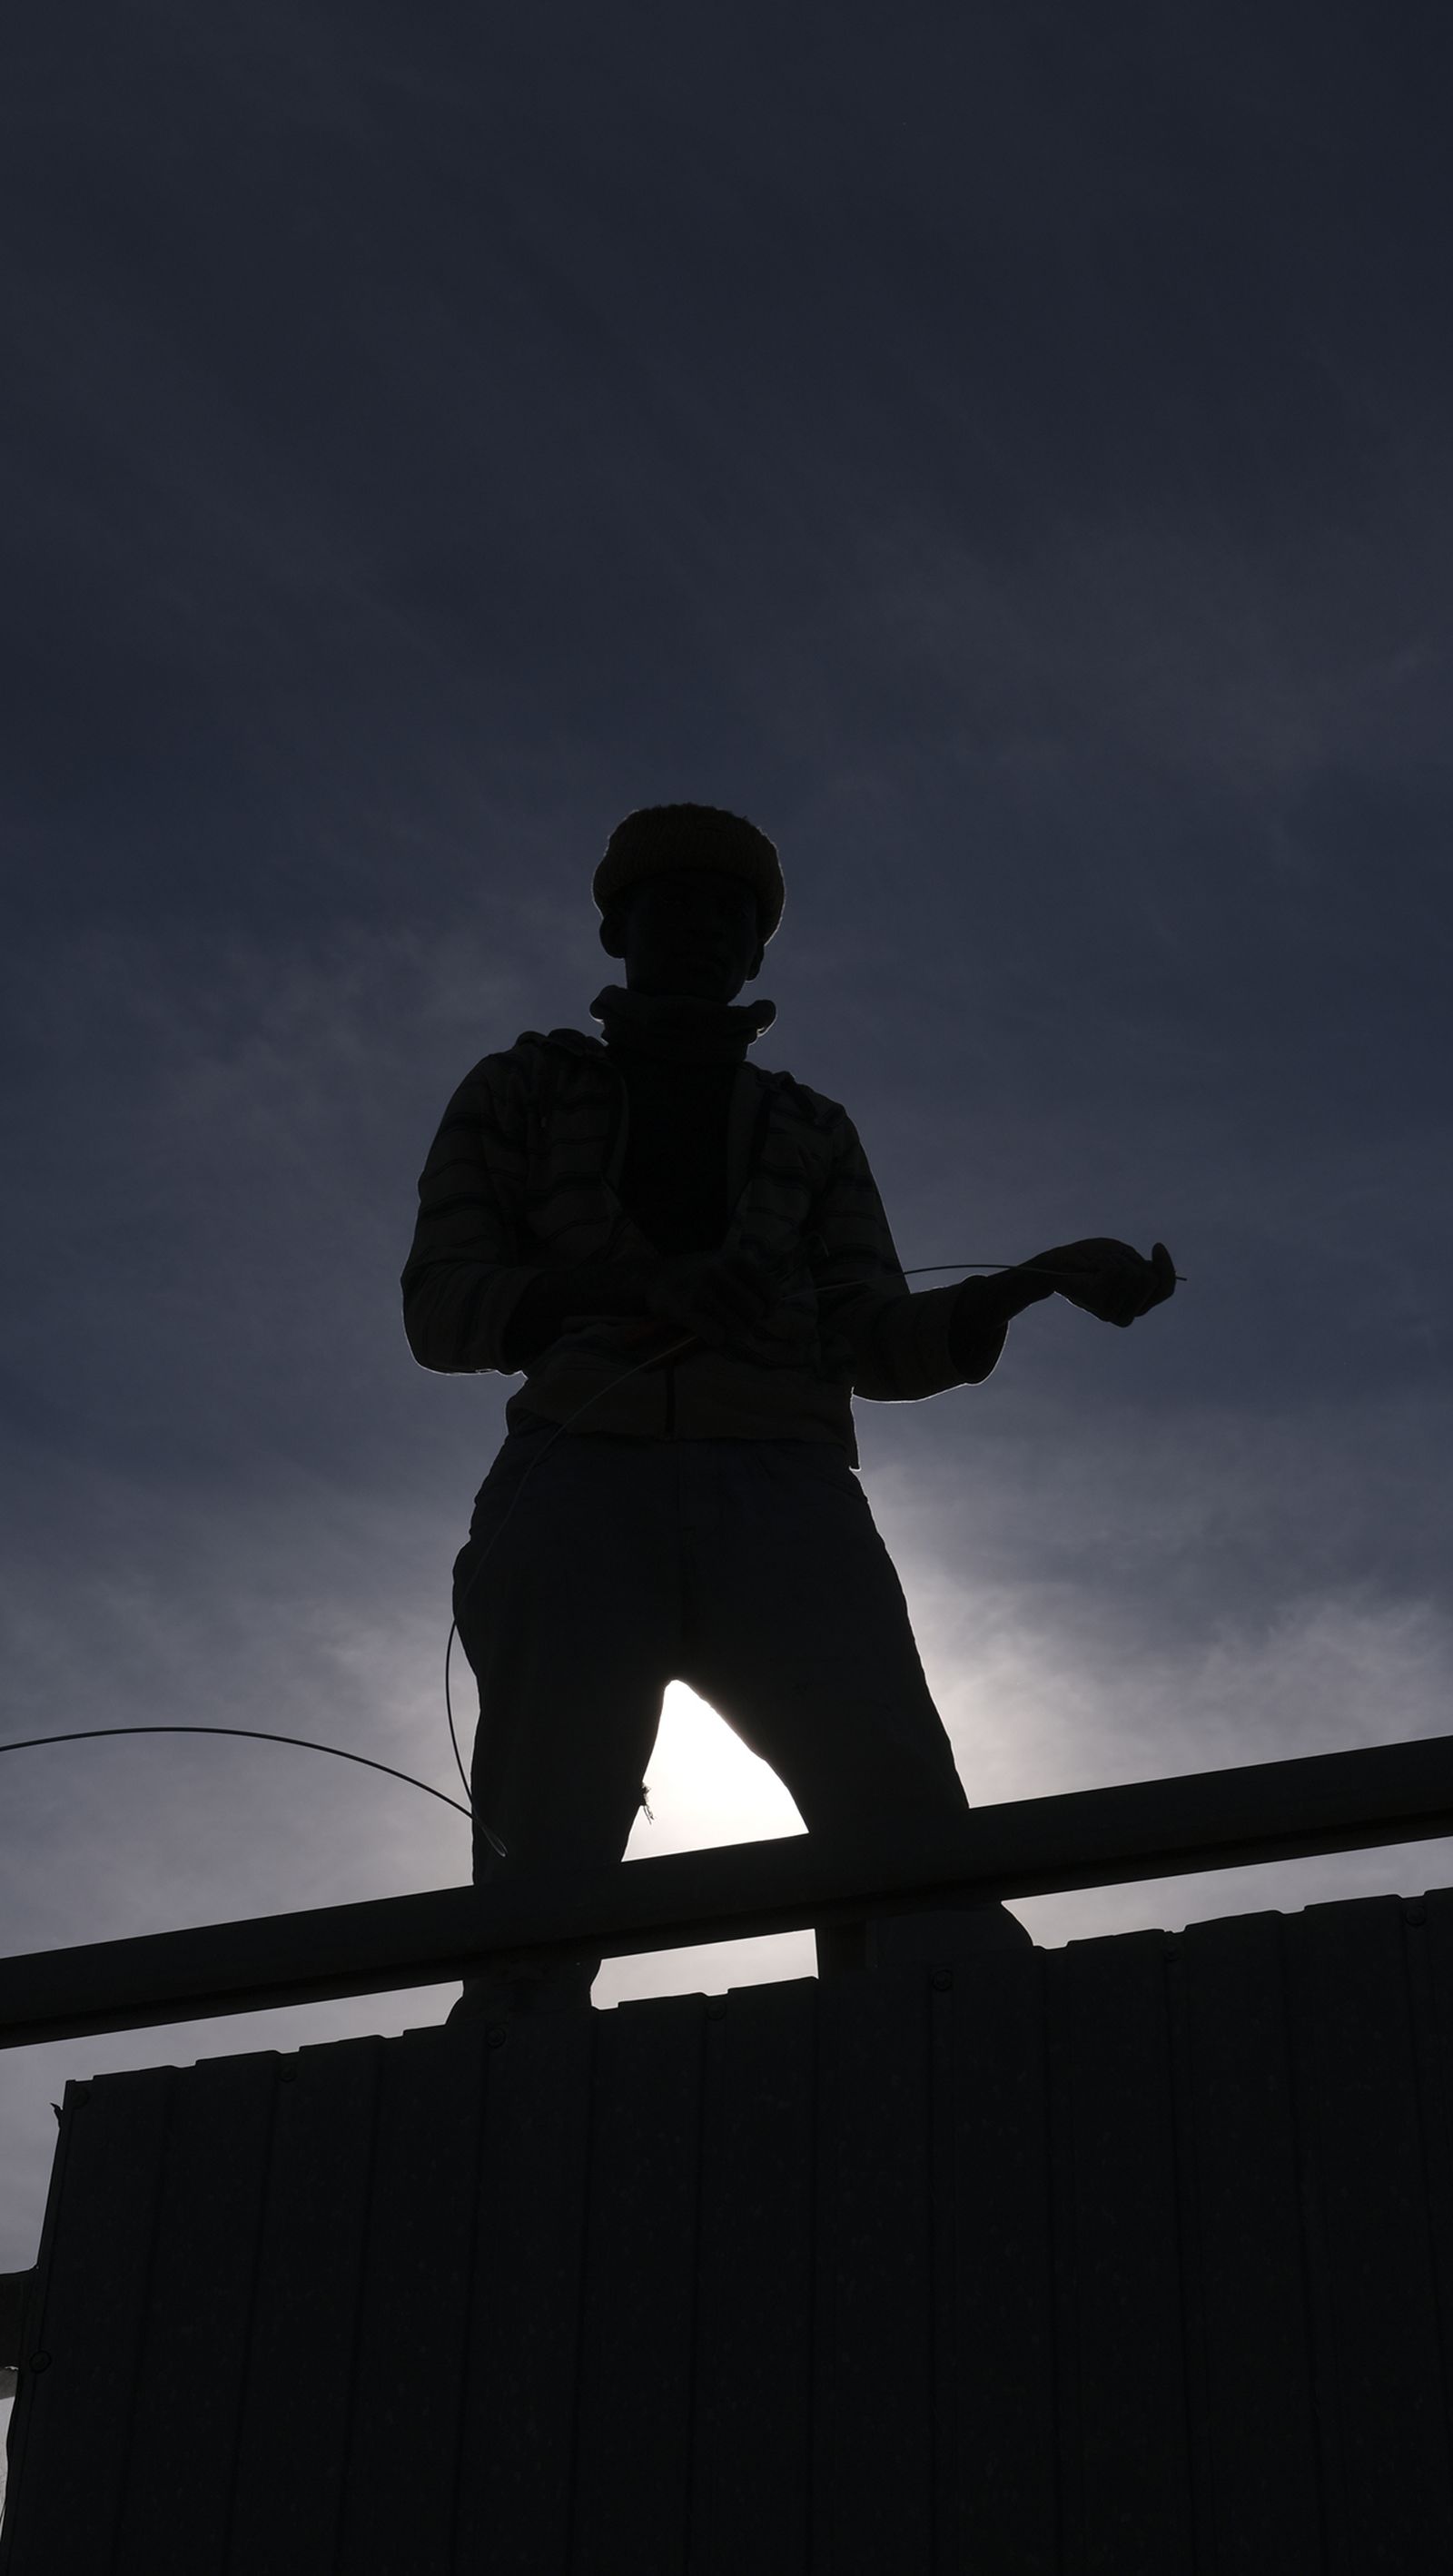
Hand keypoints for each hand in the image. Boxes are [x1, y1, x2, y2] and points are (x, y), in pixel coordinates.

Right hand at [643, 1248, 802, 1351]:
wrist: (653, 1276)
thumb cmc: (697, 1274)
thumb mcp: (724, 1264)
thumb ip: (748, 1280)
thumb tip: (772, 1311)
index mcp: (733, 1258)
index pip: (769, 1289)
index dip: (770, 1306)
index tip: (764, 1313)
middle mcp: (718, 1270)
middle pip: (755, 1312)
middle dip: (749, 1322)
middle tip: (737, 1321)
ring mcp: (699, 1289)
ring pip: (737, 1327)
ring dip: (731, 1333)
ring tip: (720, 1325)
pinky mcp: (683, 1309)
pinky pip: (716, 1335)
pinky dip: (716, 1338)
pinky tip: (708, 1331)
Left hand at [1027, 1238, 1175, 1327]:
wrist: (1056, 1263)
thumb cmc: (1090, 1259)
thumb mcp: (1124, 1258)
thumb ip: (1144, 1268)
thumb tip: (1158, 1269)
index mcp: (1135, 1305)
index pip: (1165, 1289)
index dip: (1167, 1266)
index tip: (1156, 1246)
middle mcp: (1124, 1314)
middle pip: (1151, 1281)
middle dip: (1133, 1260)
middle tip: (1110, 1260)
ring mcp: (1111, 1311)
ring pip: (1133, 1274)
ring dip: (1115, 1259)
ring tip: (1097, 1265)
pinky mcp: (1097, 1302)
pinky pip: (1115, 1270)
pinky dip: (1104, 1259)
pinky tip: (1090, 1267)